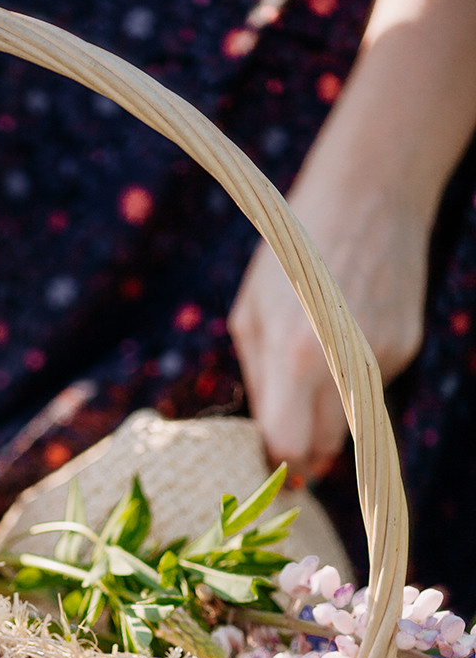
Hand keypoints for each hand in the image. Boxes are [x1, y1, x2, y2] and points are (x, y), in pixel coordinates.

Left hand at [228, 181, 428, 481]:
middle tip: (285, 443)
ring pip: (348, 421)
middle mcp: (343, 364)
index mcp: (295, 356)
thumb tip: (267, 440)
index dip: (276, 461)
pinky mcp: (405, 347)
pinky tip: (346, 334)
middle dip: (302, 453)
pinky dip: (351, 377)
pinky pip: (368, 386)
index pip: (288, 445)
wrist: (370, 195)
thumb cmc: (292, 256)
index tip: (266, 463)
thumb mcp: (252, 314)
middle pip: (323, 447)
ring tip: (312, 368)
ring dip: (326, 415)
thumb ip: (258, 383)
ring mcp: (381, 357)